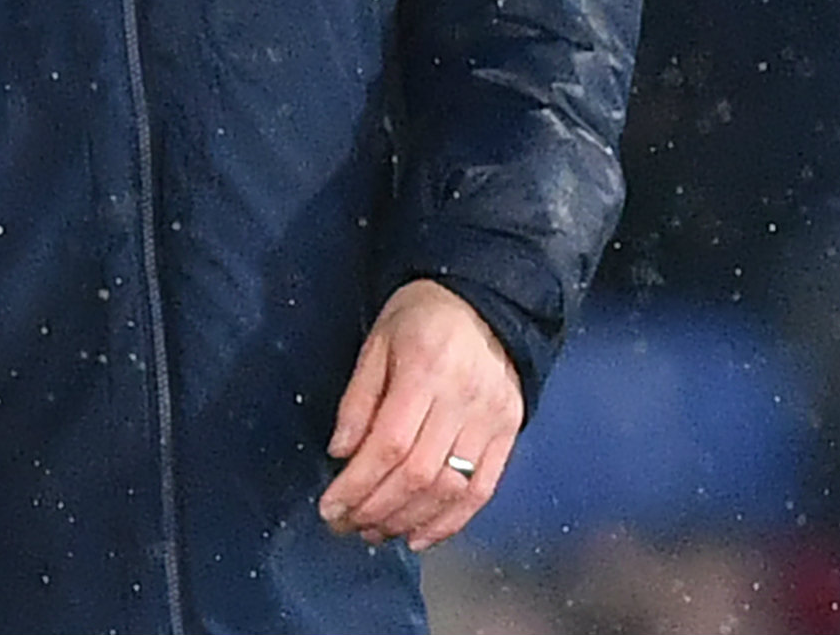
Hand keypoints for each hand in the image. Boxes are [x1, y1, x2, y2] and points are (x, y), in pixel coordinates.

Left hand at [318, 279, 524, 551]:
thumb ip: (358, 398)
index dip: (357, 485)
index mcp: (426, 371)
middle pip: (418, 474)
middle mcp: (463, 401)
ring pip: (450, 489)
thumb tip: (340, 453)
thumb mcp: (377, 342)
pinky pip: (483, 491)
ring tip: (375, 533)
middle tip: (346, 526)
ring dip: (408, 520)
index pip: (389, 444)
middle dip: (377, 509)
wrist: (485, 301)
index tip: (330, 508)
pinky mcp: (510, 435)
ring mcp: (492, 421)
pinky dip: (451, 522)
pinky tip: (420, 537)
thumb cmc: (419, 318)